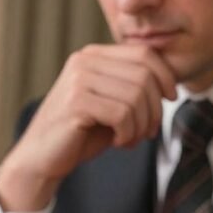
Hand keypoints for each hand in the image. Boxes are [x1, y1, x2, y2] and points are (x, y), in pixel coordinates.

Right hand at [0, 44, 177, 211]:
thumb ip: (132, 88)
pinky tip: (119, 143)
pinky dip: (128, 133)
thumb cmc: (78, 134)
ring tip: (131, 139)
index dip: (165, 76)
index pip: (144, 54)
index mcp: (93, 55)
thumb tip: (170, 85)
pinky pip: (122, 114)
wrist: (41, 159)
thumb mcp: (110, 104)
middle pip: (144, 75)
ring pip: (135, 96)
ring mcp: (79, 80)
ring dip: (141, 125)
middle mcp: (84, 61)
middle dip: (154, 108)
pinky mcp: (76, 103)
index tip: (171, 99)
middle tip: (148, 132)